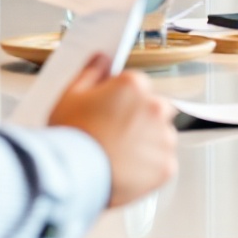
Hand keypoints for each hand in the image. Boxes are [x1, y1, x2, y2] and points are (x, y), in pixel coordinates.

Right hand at [48, 52, 177, 206]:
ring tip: (121, 156)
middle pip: (156, 109)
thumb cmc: (71, 137)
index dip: (124, 100)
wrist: (73, 177)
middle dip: (142, 120)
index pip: (139, 86)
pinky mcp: (166, 165)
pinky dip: (150, 168)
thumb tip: (102, 59)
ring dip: (148, 144)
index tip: (113, 113)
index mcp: (134, 85)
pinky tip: (128, 170)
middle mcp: (154, 107)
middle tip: (117, 136)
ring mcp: (163, 137)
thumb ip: (91, 72)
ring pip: (162, 137)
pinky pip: (164, 163)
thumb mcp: (71, 95)